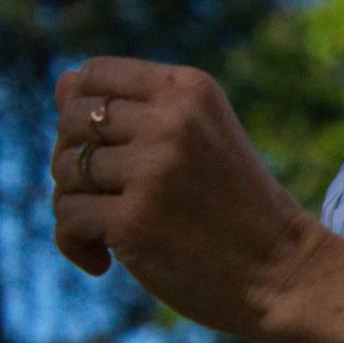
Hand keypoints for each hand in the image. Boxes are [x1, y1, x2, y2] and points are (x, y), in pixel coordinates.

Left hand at [49, 56, 322, 339]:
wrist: (281, 268)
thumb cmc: (234, 203)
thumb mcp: (196, 135)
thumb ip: (133, 107)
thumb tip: (62, 80)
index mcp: (190, 88)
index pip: (95, 74)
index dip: (79, 110)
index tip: (103, 151)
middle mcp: (172, 119)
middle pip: (72, 120)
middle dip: (73, 160)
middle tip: (103, 195)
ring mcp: (153, 168)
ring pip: (64, 169)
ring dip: (76, 203)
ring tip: (108, 228)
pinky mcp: (134, 218)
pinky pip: (67, 216)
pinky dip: (75, 243)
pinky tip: (105, 261)